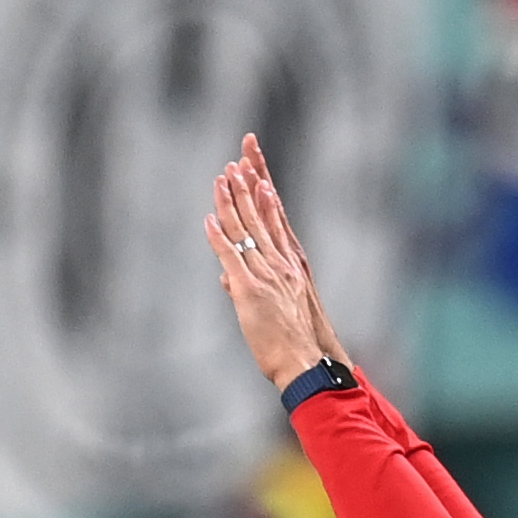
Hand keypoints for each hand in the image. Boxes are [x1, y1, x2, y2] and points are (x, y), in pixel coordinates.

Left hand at [206, 136, 345, 392]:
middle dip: (249, 183)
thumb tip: (225, 279)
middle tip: (239, 155)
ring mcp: (267, 274)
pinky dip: (219, 238)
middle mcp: (282, 262)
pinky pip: (232, 258)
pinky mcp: (251, 290)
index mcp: (290, 263)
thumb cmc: (294, 341)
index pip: (275, 216)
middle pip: (262, 213)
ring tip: (222, 176)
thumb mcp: (276, 307)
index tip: (254, 165)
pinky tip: (209, 220)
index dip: (263, 188)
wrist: (308, 362)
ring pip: (246, 230)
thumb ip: (251, 287)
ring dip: (232, 202)